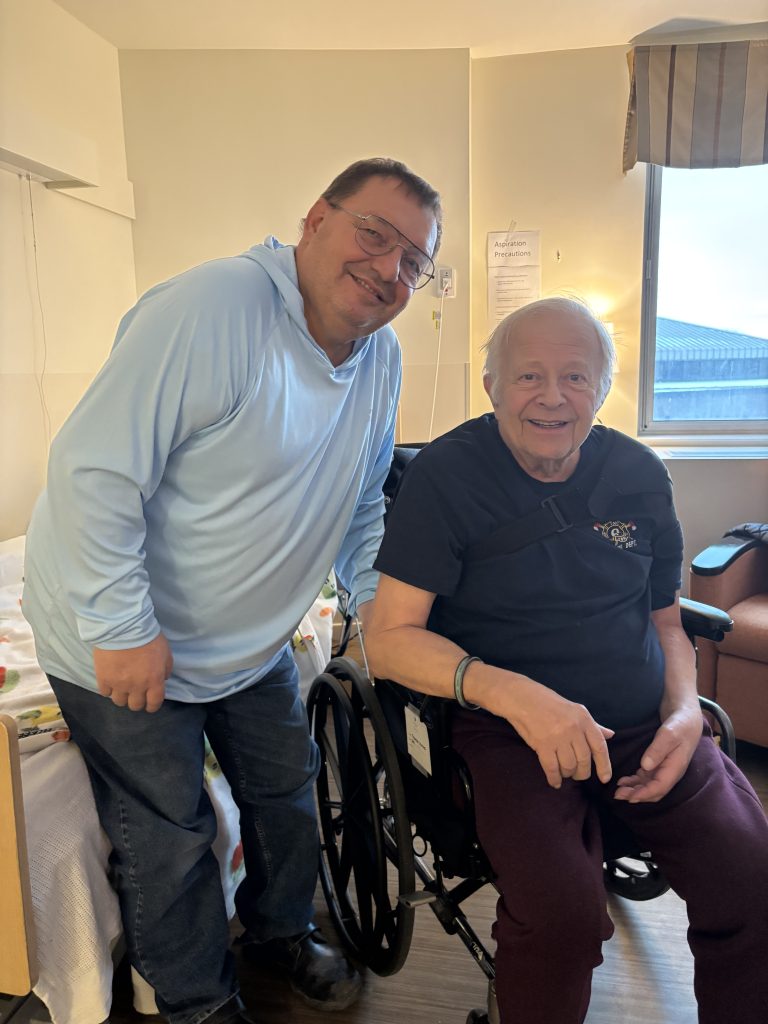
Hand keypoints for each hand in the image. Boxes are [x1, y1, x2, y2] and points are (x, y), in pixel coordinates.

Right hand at [93, 633, 172, 712]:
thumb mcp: (165, 652)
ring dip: (122, 696)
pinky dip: (108, 690)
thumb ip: (166, 669)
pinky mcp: (103, 679)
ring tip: (122, 688)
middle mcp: (137, 687)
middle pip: (135, 705)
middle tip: (136, 693)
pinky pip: (105, 693)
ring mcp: (119, 685)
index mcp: (154, 681)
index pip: (154, 703)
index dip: (152, 705)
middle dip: (137, 701)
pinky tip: (110, 682)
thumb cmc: (148, 637)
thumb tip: (163, 679)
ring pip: (119, 702)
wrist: (123, 628)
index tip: (150, 703)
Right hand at [497, 680, 613, 788]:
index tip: (605, 778)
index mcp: (584, 719)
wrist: (522, 698)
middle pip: (584, 760)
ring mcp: (558, 737)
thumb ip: (593, 725)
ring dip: (567, 774)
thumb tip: (610, 735)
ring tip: (563, 772)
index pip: (600, 746)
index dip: (604, 765)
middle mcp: (573, 728)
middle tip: (576, 774)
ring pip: (569, 766)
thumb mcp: (575, 710)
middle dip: (582, 772)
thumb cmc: (549, 703)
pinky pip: (552, 768)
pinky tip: (554, 781)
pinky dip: (554, 778)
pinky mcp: (542, 744)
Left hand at [614, 704, 701, 802]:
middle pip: (654, 791)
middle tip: (618, 795)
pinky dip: (635, 782)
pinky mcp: (659, 764)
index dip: (644, 794)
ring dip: (634, 790)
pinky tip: (624, 782)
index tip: (629, 796)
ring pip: (648, 786)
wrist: (686, 717)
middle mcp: (670, 772)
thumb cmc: (680, 724)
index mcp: (675, 768)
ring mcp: (664, 769)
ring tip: (618, 791)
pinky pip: (646, 778)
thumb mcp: (669, 734)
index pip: (660, 788)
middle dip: (636, 796)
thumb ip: (658, 749)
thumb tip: (645, 766)